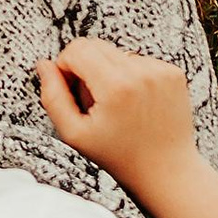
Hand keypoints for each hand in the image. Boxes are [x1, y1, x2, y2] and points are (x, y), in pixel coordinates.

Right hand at [34, 39, 199, 194]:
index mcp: (116, 86)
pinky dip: (130, 77)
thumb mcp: (76, 134)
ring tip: (116, 106)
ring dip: (109, 72)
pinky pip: (138, 61)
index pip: (77, 49)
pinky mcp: (173, 73)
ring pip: (116, 53)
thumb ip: (53, 97)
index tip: (71, 90)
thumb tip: (44, 66)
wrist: (167, 171)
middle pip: (96, 45)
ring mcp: (160, 71)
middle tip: (92, 101)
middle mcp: (141, 73)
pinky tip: (134, 103)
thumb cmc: (121, 157)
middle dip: (85, 68)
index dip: (65, 67)